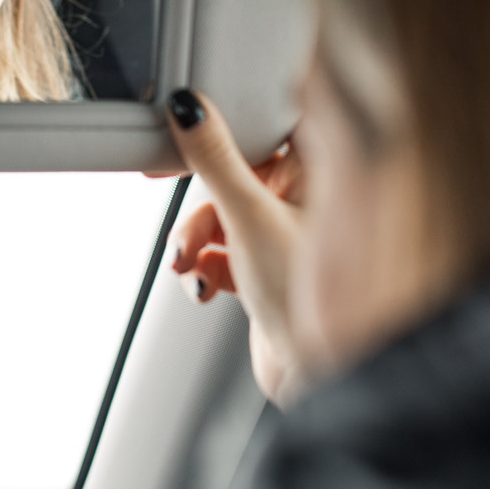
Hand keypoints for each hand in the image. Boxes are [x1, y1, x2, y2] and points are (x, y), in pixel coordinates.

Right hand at [163, 89, 306, 405]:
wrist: (319, 377)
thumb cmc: (310, 300)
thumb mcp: (250, 219)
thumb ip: (216, 161)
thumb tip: (190, 111)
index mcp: (319, 170)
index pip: (263, 126)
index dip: (220, 124)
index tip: (176, 130)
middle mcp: (307, 198)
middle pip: (234, 174)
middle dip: (200, 202)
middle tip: (169, 202)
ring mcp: (287, 235)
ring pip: (224, 216)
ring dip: (196, 240)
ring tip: (187, 264)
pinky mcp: (270, 269)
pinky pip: (225, 252)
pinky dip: (207, 266)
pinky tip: (205, 285)